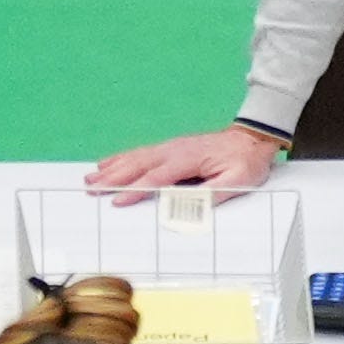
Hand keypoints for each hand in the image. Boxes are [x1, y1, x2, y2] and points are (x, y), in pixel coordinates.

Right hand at [84, 126, 291, 200]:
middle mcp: (174, 150)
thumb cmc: (246, 161)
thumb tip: (189, 205)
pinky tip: (108, 163)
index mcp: (188, 159)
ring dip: (112, 168)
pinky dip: (121, 158)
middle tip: (92, 189)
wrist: (252, 138)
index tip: (117, 201)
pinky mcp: (170, 148)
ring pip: (135, 157)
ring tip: (91, 178)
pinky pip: (141, 152)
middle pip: (138, 165)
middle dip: (113, 178)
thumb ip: (213, 192)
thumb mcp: (238, 180)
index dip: (135, 190)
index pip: (157, 177)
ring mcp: (170, 147)